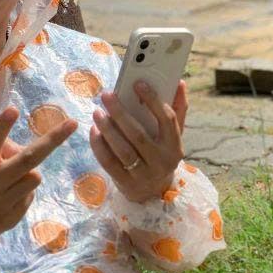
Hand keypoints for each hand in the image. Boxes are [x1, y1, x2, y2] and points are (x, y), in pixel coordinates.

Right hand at [0, 107, 77, 237]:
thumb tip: (18, 146)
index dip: (2, 125)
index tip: (13, 109)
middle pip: (28, 159)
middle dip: (53, 139)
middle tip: (72, 123)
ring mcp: (4, 201)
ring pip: (35, 177)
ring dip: (30, 171)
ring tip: (13, 177)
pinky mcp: (13, 217)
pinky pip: (30, 195)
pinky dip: (23, 190)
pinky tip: (8, 195)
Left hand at [89, 80, 188, 202]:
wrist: (153, 191)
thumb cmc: (161, 153)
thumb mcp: (173, 135)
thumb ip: (177, 109)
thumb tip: (179, 82)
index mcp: (175, 146)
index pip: (167, 120)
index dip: (153, 100)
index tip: (138, 83)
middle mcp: (161, 161)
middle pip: (138, 135)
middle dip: (120, 113)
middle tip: (107, 95)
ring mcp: (143, 174)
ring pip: (122, 150)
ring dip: (107, 129)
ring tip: (97, 112)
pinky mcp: (126, 182)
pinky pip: (109, 162)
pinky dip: (99, 146)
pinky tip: (93, 130)